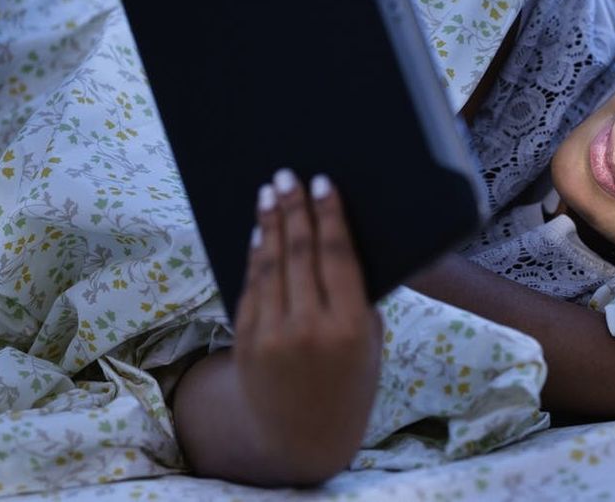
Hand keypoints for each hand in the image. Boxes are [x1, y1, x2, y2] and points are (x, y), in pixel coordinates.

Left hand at [233, 168, 381, 482]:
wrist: (303, 439)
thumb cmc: (350, 383)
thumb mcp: (369, 344)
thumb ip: (356, 298)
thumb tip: (336, 238)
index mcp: (350, 328)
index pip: (337, 256)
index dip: (330, 215)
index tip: (324, 183)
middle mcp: (308, 328)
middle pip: (299, 252)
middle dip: (294, 209)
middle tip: (288, 176)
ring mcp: (271, 336)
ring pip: (269, 264)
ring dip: (269, 223)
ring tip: (270, 192)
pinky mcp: (245, 341)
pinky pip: (251, 287)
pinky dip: (254, 255)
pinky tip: (258, 232)